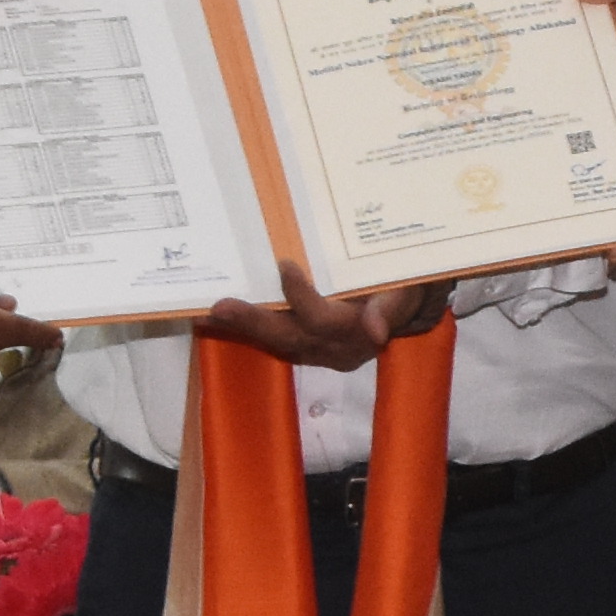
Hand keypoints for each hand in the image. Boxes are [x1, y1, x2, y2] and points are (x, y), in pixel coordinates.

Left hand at [194, 268, 455, 373]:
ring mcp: (318, 351)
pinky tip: (217, 317)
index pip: (323, 321)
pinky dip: (246, 328)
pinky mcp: (306, 346)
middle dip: (254, 322)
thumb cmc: (405, 288)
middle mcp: (335, 349)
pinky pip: (273, 339)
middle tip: (220, 306)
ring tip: (207, 314)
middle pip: (289, 338)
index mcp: (359, 334)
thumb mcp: (407, 291)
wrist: (408, 305)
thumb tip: (375, 330)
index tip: (285, 265)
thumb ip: (391, 308)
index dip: (302, 296)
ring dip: (241, 328)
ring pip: (276, 342)